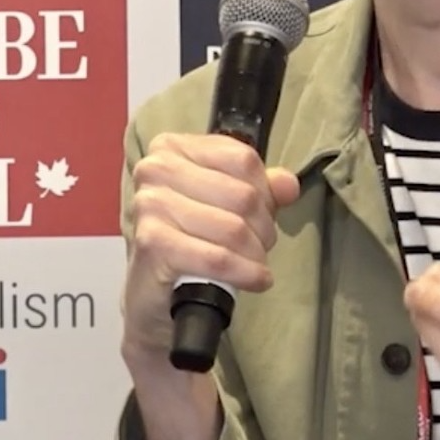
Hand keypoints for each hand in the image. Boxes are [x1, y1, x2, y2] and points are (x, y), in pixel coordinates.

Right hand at [120, 131, 300, 370]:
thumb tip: (288, 184)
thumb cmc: (189, 239)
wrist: (153, 293)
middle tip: (261, 246)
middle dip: (263, 228)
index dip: (266, 192)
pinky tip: (255, 280)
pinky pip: (218, 258)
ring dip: (256, 254)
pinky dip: (245, 273)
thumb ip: (260, 189)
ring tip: (255, 265)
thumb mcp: (226, 205)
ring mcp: (151, 205)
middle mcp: (156, 169)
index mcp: (172, 147)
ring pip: (234, 228)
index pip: (243, 159)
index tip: (264, 214)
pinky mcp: (153, 243)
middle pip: (243, 194)